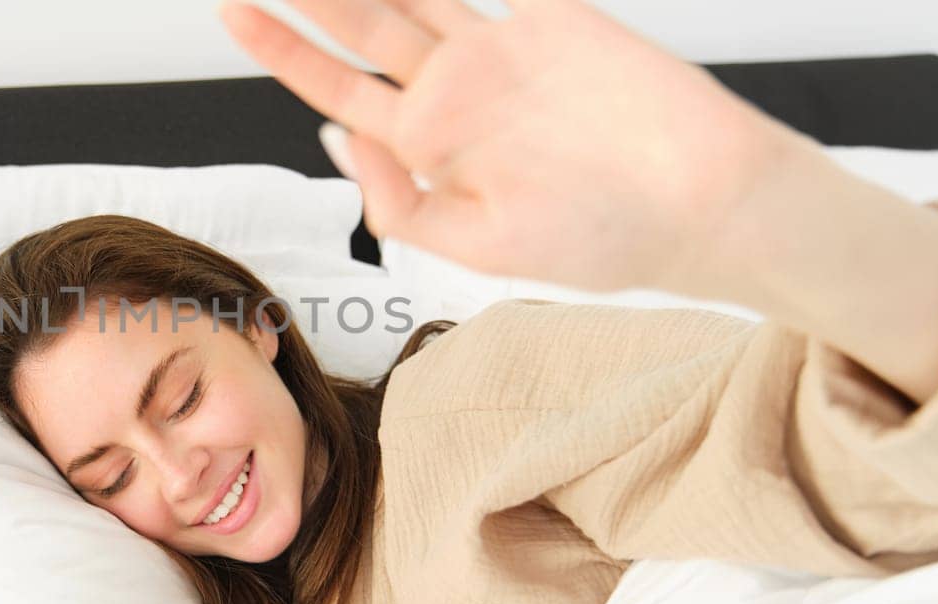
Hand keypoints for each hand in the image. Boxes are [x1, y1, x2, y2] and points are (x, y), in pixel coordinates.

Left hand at [219, 0, 815, 292]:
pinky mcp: (553, 16)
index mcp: (429, 147)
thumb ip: (400, 200)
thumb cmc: (602, 238)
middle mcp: (456, 92)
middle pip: (360, 26)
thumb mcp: (480, 246)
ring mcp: (502, 49)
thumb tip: (335, 138)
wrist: (704, 204)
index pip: (335, 90)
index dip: (280, 51)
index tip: (233, 11)